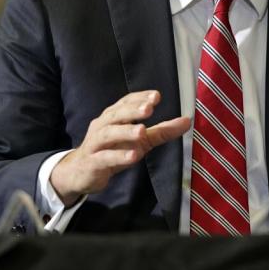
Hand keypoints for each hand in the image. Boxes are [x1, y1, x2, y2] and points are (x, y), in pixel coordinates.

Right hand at [50, 90, 190, 206]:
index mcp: (113, 117)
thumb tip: (187, 120)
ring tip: (142, 131)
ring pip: (108, 134)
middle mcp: (102, 126)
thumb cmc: (112, 151)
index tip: (156, 96)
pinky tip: (134, 156)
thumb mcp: (140, 141)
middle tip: (149, 108)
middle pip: (116, 115)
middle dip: (132, 110)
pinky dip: (119, 156)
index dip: (139, 98)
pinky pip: (105, 158)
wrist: (81, 173)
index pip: (125, 103)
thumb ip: (162, 131)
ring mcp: (96, 144)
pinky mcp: (93, 163)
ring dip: (125, 131)